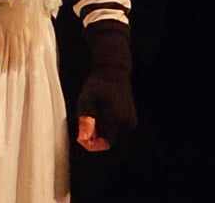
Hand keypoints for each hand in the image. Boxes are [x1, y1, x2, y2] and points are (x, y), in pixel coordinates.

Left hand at [74, 22, 134, 151]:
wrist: (113, 72)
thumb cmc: (96, 85)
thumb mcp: (86, 100)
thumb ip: (85, 120)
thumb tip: (83, 139)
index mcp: (116, 119)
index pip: (104, 143)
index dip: (92, 143)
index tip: (82, 135)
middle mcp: (127, 123)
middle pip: (108, 139)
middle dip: (96, 135)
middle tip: (87, 119)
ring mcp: (131, 122)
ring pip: (112, 134)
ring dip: (101, 129)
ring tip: (95, 112)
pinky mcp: (131, 121)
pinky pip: (117, 129)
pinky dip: (108, 125)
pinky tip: (103, 111)